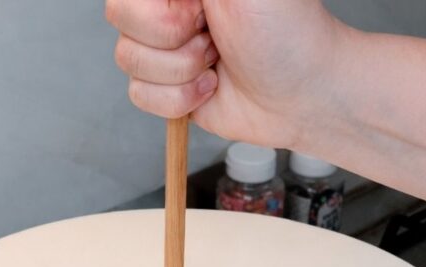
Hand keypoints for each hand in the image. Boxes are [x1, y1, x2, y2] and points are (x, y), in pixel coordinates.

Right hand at [106, 0, 349, 149]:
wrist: (305, 94)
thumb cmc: (287, 33)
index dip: (162, 8)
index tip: (200, 8)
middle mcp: (168, 7)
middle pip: (120, 17)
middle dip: (172, 37)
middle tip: (213, 34)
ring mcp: (164, 47)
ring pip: (128, 60)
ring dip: (182, 70)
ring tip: (217, 61)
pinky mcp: (165, 87)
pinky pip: (140, 95)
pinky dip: (180, 98)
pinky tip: (210, 86)